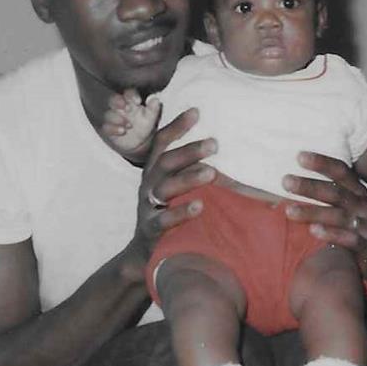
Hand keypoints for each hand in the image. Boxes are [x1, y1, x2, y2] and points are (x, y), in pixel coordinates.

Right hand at [102, 88, 160, 159]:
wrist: (140, 142)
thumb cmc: (143, 124)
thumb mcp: (151, 117)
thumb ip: (153, 108)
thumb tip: (155, 99)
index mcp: (130, 101)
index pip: (129, 93)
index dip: (131, 95)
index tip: (138, 101)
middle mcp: (120, 108)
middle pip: (114, 100)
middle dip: (117, 101)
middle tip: (124, 106)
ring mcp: (113, 118)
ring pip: (109, 114)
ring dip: (117, 118)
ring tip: (128, 124)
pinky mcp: (109, 129)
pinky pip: (107, 128)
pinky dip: (113, 129)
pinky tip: (122, 131)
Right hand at [130, 108, 215, 264]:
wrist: (144, 254)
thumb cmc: (167, 213)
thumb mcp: (174, 188)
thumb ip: (191, 169)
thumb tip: (222, 150)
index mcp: (155, 170)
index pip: (162, 142)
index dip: (177, 126)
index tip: (196, 111)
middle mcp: (148, 184)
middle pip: (166, 162)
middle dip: (189, 151)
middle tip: (215, 143)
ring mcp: (147, 206)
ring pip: (165, 188)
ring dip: (188, 178)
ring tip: (212, 172)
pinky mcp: (150, 230)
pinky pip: (164, 220)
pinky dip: (181, 213)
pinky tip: (199, 207)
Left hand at [283, 152, 366, 278]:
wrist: (363, 260)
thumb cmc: (341, 225)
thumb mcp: (335, 205)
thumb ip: (318, 190)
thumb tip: (284, 179)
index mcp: (355, 190)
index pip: (341, 172)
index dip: (322, 163)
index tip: (299, 157)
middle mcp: (363, 206)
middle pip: (336, 193)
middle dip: (309, 187)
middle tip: (285, 181)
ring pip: (339, 216)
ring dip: (313, 211)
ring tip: (289, 210)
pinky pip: (350, 240)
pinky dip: (332, 234)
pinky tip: (313, 230)